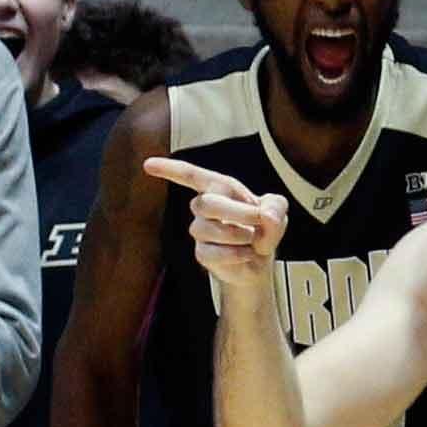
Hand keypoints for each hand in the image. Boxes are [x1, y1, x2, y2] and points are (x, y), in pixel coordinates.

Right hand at [142, 155, 289, 290]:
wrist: (261, 262)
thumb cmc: (265, 229)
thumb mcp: (277, 212)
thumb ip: (276, 206)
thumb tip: (266, 215)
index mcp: (221, 189)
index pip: (191, 175)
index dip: (171, 169)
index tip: (148, 165)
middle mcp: (206, 207)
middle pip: (206, 203)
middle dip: (237, 213)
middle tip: (258, 221)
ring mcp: (201, 230)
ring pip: (208, 229)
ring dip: (239, 235)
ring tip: (252, 240)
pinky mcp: (202, 253)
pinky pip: (212, 252)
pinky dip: (236, 254)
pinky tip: (246, 254)